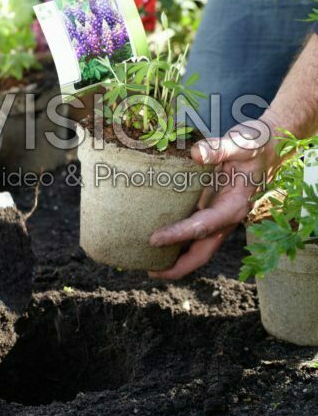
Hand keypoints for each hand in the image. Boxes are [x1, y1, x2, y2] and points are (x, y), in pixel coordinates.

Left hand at [148, 114, 280, 278]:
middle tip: (150, 271)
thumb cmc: (254, 145)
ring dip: (177, 258)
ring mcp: (220, 217)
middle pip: (203, 253)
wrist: (267, 147)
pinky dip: (178, 240)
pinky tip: (160, 240)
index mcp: (234, 206)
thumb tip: (196, 153)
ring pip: (199, 247)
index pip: (203, 226)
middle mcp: (227, 218)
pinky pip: (195, 233)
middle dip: (178, 266)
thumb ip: (219, 149)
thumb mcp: (240, 144)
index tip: (154, 239)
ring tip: (148, 262)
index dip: (178, 235)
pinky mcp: (214, 211)